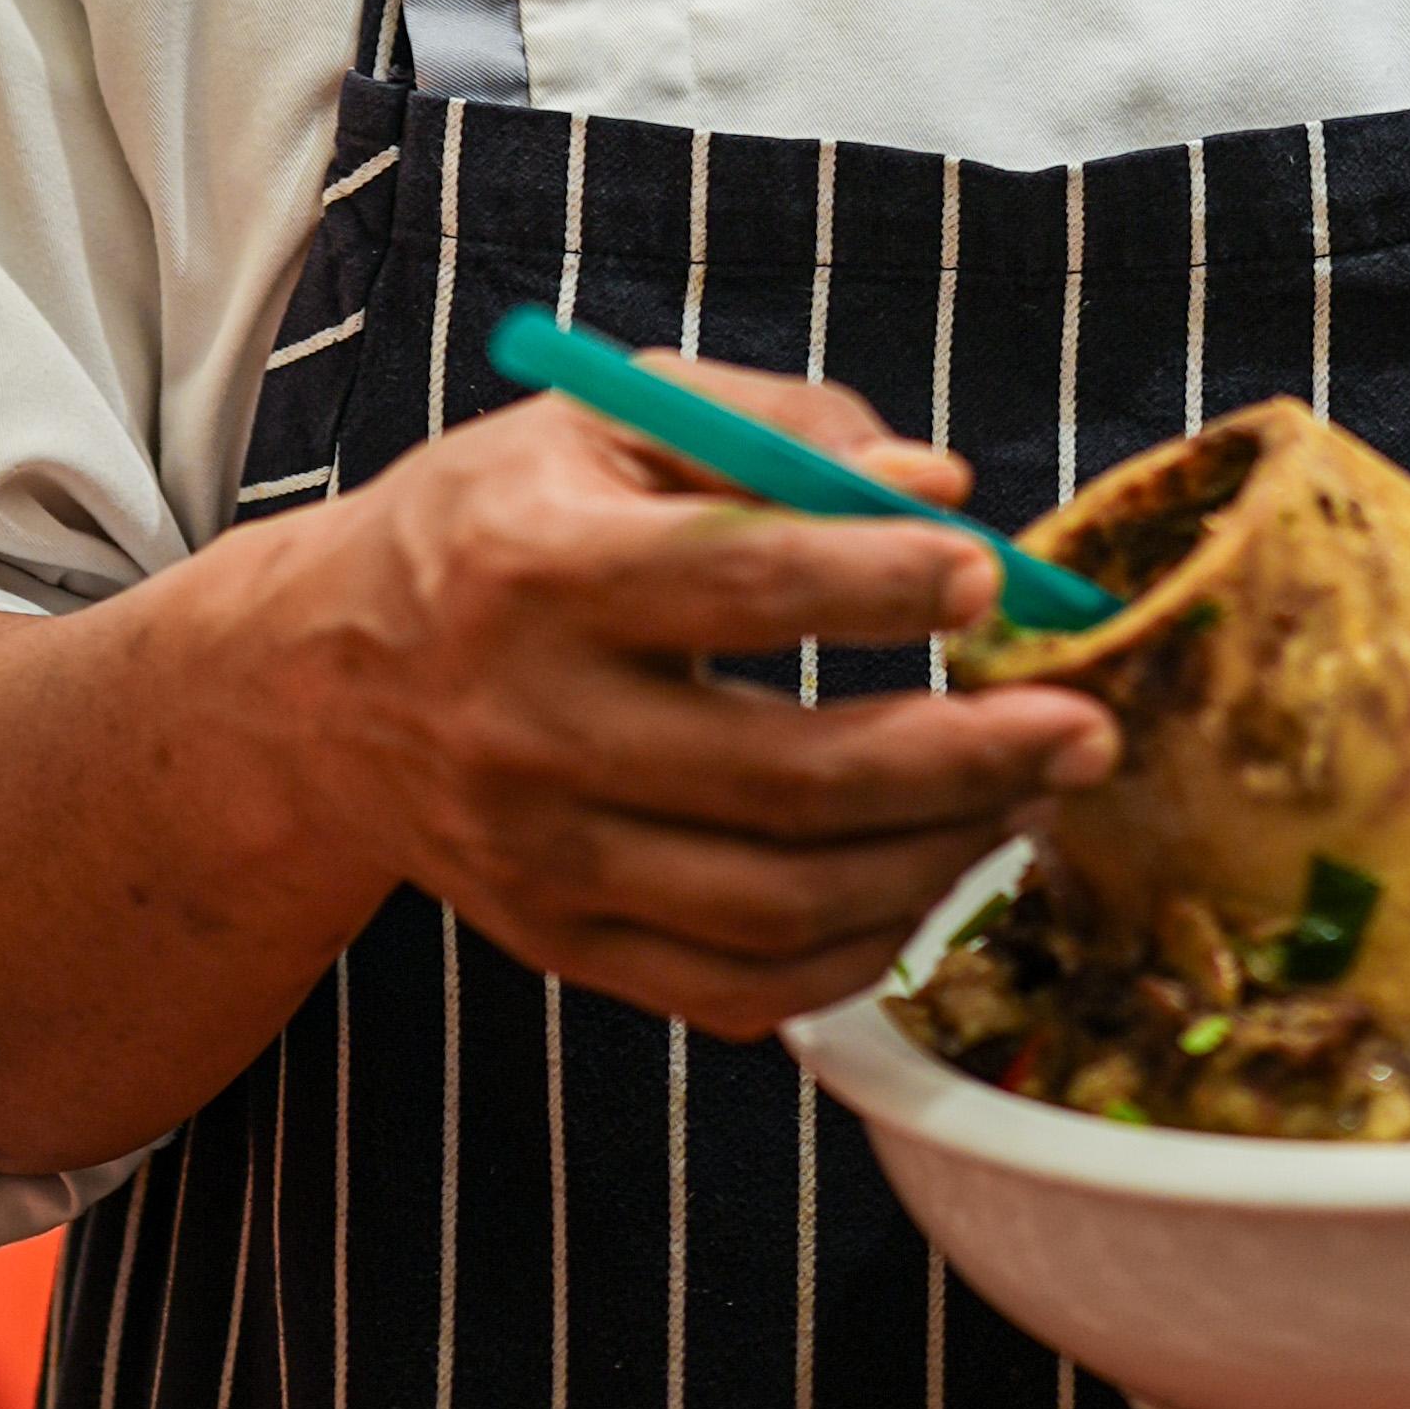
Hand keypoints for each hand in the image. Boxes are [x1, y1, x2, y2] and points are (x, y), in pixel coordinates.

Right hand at [264, 367, 1118, 1038]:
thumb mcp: (608, 420)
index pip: (735, 579)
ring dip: (938, 861)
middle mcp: (533, 729)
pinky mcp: (562, 949)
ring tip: (1033, 799)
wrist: (323, 688)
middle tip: (1086, 728)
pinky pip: (741, 988)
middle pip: (783, 774)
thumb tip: (942, 484)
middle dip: (964, 757)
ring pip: (779, 903)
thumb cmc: (501, 524)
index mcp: (540, 569)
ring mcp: (545, 861)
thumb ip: (776, 426)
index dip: (877, 579)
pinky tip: (935, 878)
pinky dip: (861, 951)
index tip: (989, 574)